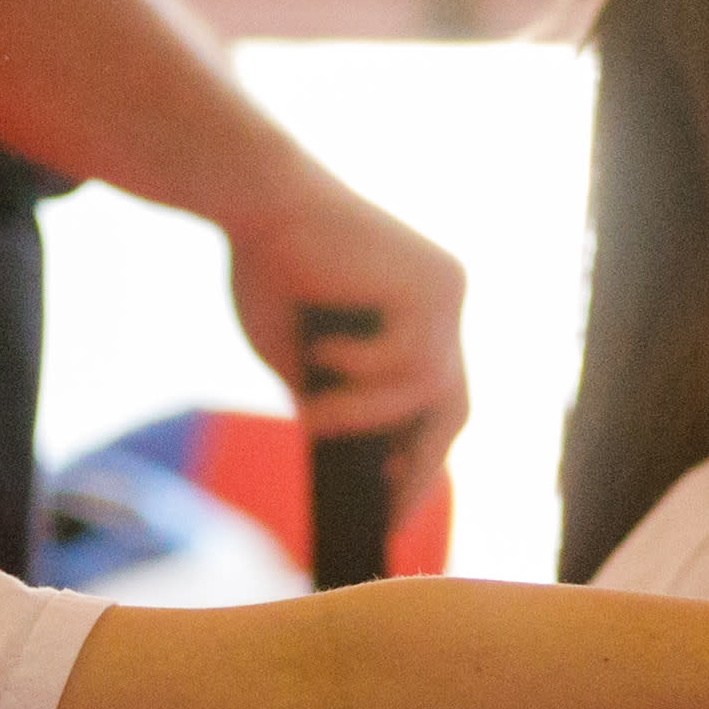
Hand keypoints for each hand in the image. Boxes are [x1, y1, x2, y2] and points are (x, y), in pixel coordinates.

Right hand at [221, 168, 470, 486]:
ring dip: (366, 412)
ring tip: (313, 417)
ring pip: (427, 390)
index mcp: (420, 316)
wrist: (255, 196)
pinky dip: (363, 368)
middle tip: (385, 512)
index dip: (421, 460)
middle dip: (421, 464)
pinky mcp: (434, 283)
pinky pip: (410, 359)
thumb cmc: (268, 268)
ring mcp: (446, 292)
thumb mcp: (299, 357)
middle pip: (453, 406)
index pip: (437, 402)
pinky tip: (322, 351)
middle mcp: (446, 302)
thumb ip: (330, 401)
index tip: (393, 512)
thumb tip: (350, 470)